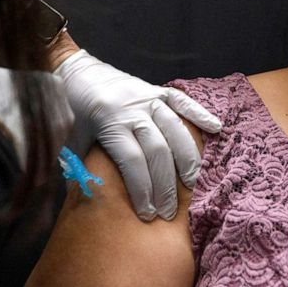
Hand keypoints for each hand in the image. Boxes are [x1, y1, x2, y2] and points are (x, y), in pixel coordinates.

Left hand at [55, 50, 221, 220]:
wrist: (76, 73)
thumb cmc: (73, 113)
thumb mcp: (72, 142)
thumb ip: (83, 169)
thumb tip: (95, 203)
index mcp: (109, 123)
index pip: (133, 162)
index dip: (142, 189)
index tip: (148, 213)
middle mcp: (133, 110)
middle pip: (158, 151)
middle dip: (165, 185)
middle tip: (169, 212)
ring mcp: (149, 98)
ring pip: (175, 130)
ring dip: (186, 160)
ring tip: (192, 185)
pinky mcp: (158, 90)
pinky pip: (183, 102)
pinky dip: (200, 114)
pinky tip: (216, 129)